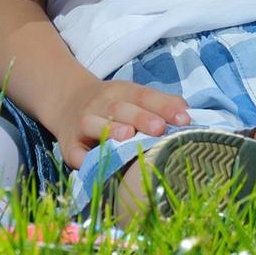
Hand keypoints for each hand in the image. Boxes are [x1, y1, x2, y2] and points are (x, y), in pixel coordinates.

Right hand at [61, 78, 189, 167]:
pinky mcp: (69, 144)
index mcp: (122, 91)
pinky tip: (95, 163)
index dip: (164, 106)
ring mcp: (83, 123)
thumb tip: (186, 112)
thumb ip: (160, 103)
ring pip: (94, 123)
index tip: (184, 119)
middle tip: (159, 128)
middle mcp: (101, 104)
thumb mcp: (134, 96)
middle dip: (141, 117)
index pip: (145, 95)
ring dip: (110, 129)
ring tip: (127, 136)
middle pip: (121, 107)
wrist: (68, 102)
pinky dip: (83, 158)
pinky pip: (74, 152)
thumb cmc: (113, 105)